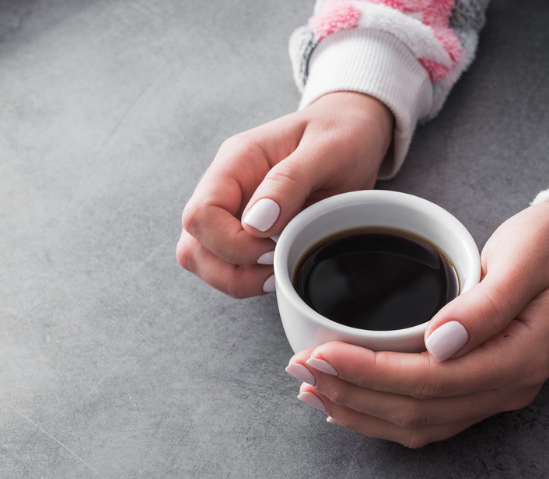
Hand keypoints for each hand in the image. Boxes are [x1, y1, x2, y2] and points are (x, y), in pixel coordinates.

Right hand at [176, 92, 393, 297]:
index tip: (272, 247)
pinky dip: (247, 278)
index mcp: (238, 160)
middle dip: (231, 269)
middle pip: (194, 243)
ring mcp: (232, 208)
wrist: (354, 129)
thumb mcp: (328, 149)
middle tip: (276, 267)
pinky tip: (277, 270)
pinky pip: (226, 263)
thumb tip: (254, 223)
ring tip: (276, 273)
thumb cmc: (343, 133)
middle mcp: (226, 186)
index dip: (231, 244)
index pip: (202, 214)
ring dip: (236, 278)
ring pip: (202, 259)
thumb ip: (288, 181)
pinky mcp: (245, 228)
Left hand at [286, 202, 548, 447]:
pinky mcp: (480, 387)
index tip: (323, 353)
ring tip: (312, 388)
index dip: (370, 372)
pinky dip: (380, 414)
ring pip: (417, 423)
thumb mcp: (525, 258)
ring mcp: (495, 393)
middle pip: (416, 410)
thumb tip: (438, 342)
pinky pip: (426, 417)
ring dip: (359, 410)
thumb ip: (485, 304)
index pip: (430, 380)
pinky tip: (347, 402)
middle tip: (302, 368)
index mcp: (519, 358)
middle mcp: (506, 388)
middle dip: (352, 393)